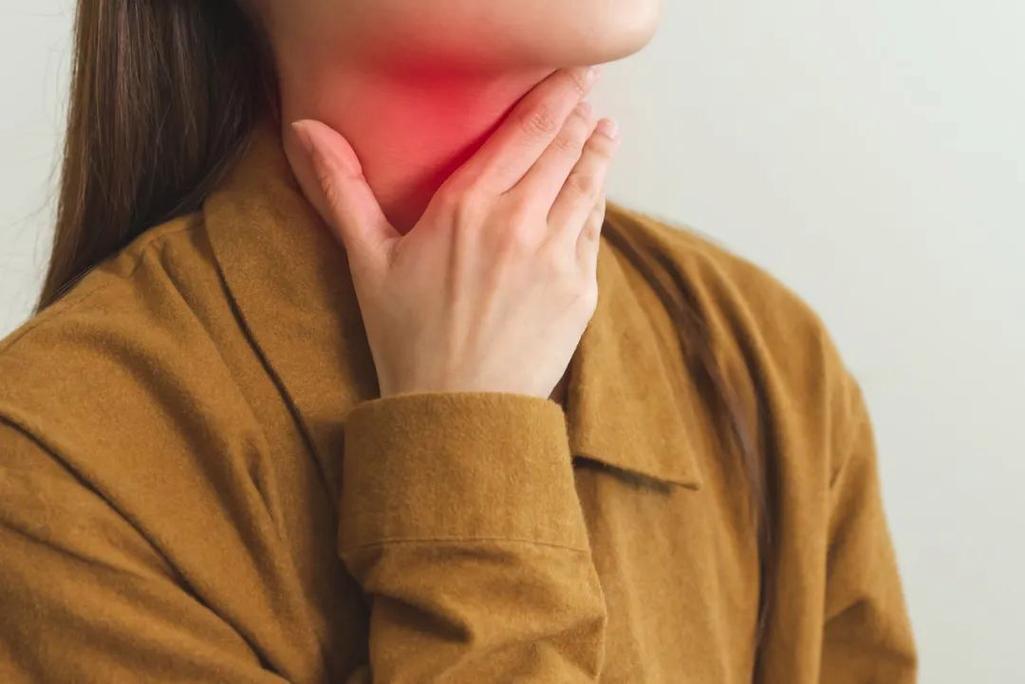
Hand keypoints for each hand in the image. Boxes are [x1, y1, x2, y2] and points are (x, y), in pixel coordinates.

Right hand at [288, 66, 619, 399]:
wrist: (459, 411)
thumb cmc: (407, 338)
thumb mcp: (367, 261)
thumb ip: (342, 188)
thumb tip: (305, 129)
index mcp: (467, 206)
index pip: (524, 132)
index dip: (554, 98)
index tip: (571, 77)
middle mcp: (519, 222)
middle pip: (562, 151)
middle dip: (579, 116)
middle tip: (590, 94)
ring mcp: (556, 256)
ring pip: (587, 187)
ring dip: (598, 153)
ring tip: (605, 133)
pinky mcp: (581, 290)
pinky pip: (593, 232)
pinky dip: (597, 204)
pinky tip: (596, 192)